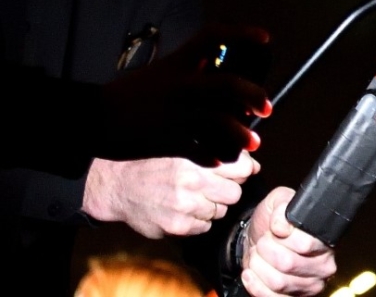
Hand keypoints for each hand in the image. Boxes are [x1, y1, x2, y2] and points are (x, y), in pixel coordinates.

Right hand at [82, 150, 258, 237]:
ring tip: (192, 198)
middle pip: (235, 193)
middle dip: (227, 191)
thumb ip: (220, 154)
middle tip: (211, 187)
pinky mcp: (177, 226)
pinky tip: (184, 210)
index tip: (235, 172)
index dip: (242, 171)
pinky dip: (198, 221)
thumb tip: (254, 166)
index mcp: (196, 158)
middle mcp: (191, 181)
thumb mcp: (185, 149)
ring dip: (212, 206)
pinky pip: (205, 227)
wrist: (120, 186)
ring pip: (221, 211)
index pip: (242, 167)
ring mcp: (184, 205)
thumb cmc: (156, 165)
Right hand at [98, 24, 271, 166]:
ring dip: (240, 133)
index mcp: (178, 63)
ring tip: (251, 143)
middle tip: (266, 108)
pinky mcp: (167, 138)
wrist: (92, 118)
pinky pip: (200, 148)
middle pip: (227, 84)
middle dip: (253, 95)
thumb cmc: (128, 95)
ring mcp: (175, 112)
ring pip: (219, 119)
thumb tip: (215, 69)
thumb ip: (187, 71)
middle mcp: (181, 84)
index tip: (265, 39)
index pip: (213, 36)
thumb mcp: (160, 73)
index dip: (242, 33)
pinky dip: (213, 156)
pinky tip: (219, 159)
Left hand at [238, 186, 336, 296]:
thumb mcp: (278, 202)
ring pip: (278, 282)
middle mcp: (323, 265)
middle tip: (263, 242)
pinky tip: (251, 272)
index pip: (305, 243)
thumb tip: (282, 226)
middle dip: (266, 251)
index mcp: (325, 240)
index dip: (282, 237)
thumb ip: (281, 208)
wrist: (260, 238)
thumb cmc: (273, 221)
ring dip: (259, 267)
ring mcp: (310, 285)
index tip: (273, 230)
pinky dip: (255, 285)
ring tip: (258, 256)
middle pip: (288, 264)